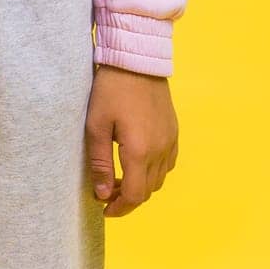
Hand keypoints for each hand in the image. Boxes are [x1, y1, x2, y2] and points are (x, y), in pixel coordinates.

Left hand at [85, 65, 178, 217]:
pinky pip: (168, 162)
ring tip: (120, 179)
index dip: (120, 208)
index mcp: (140, 152)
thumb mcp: (96, 124)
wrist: (136, 59)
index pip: (135, 195)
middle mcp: (160, 150)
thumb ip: (100, 162)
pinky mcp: (174, 130)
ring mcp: (170, 140)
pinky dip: (154, 170)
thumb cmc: (111, 89)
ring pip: (160, 178)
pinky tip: (138, 161)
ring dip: (142, 185)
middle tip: (108, 194)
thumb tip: (102, 194)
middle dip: (128, 198)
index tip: (104, 209)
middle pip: (148, 190)